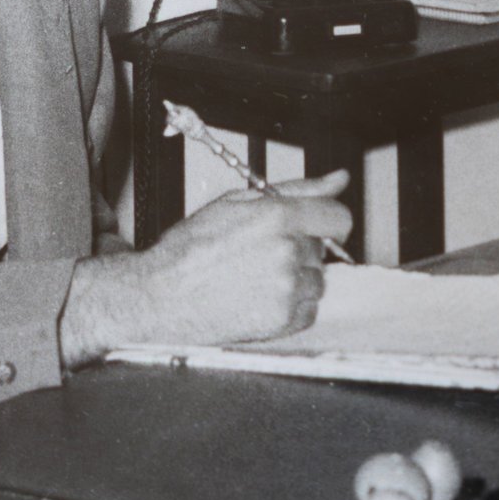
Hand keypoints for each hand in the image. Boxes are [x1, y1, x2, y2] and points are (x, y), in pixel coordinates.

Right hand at [60, 170, 353, 365]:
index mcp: (278, 217)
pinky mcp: (283, 320)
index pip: (338, 217)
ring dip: (296, 279)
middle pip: (322, 250)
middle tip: (260, 253)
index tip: (318, 227)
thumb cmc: (190, 250)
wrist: (161, 297)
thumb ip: (298, 189)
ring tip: (256, 277)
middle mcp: (287, 253)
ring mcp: (287, 289)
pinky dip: (291, 306)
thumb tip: (338, 179)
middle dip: (299, 248)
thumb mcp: (238, 202)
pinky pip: (308, 310)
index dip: (328, 221)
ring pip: (317, 281)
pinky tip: (258, 297)